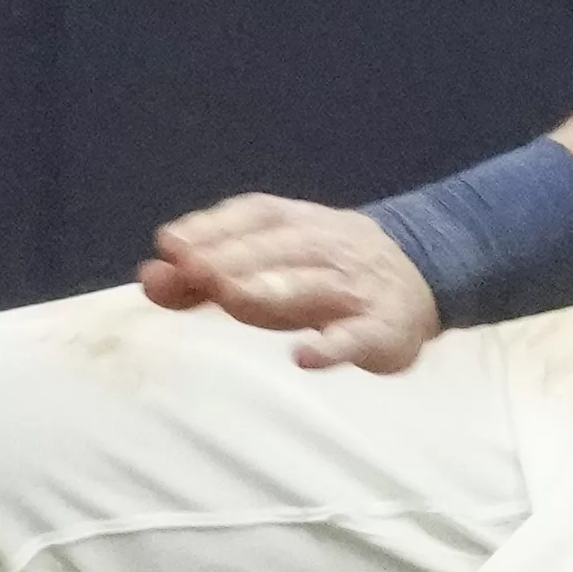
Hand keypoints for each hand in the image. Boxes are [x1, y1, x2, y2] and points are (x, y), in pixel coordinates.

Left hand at [143, 194, 446, 371]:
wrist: (423, 281)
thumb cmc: (322, 274)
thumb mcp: (269, 265)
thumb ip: (208, 274)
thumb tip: (149, 277)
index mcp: (305, 223)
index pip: (259, 214)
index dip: (216, 225)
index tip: (172, 243)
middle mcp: (333, 248)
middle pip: (283, 247)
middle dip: (236, 257)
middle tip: (194, 272)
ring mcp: (359, 289)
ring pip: (316, 285)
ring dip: (275, 288)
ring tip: (233, 297)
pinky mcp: (383, 330)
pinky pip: (358, 337)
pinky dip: (332, 346)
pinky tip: (304, 357)